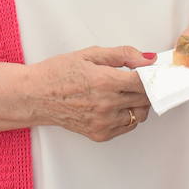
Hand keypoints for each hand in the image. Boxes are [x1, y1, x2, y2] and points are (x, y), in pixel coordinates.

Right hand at [26, 45, 152, 141]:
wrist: (36, 96)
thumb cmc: (58, 73)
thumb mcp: (90, 54)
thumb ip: (122, 55)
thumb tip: (148, 59)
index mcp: (105, 81)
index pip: (145, 81)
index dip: (152, 75)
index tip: (153, 72)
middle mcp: (107, 104)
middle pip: (145, 98)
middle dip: (146, 88)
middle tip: (136, 79)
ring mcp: (104, 122)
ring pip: (140, 114)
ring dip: (138, 103)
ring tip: (123, 92)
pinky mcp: (100, 134)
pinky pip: (127, 126)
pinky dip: (127, 115)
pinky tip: (114, 104)